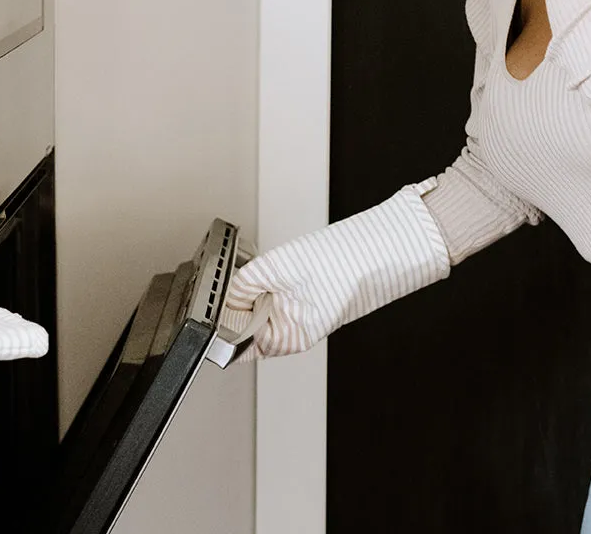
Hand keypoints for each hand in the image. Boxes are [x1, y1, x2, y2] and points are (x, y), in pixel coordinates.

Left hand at [218, 181, 449, 362]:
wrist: (383, 248)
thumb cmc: (342, 263)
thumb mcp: (278, 268)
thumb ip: (244, 286)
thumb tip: (221, 301)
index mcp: (286, 338)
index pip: (237, 342)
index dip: (219, 322)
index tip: (207, 302)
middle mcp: (294, 334)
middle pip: (248, 324)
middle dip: (237, 302)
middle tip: (234, 278)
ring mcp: (303, 316)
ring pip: (264, 307)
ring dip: (255, 291)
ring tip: (261, 270)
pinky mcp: (311, 300)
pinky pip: (280, 297)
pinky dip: (271, 284)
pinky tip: (278, 267)